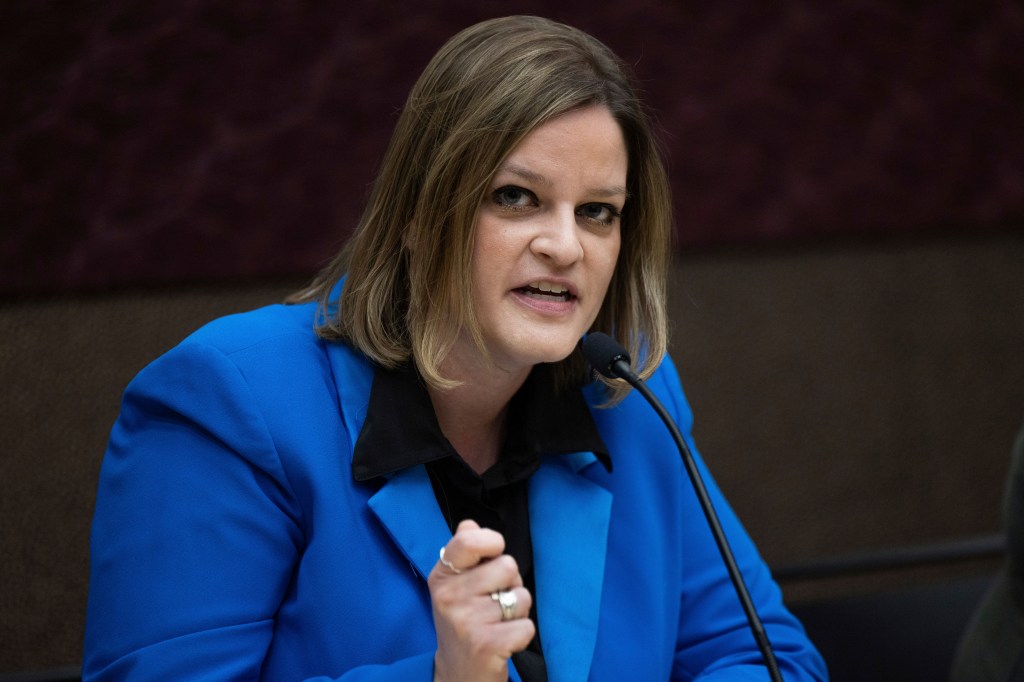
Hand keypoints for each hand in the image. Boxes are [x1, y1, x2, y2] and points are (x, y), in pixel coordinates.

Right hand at [429, 519, 534, 681]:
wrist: (458, 676)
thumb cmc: (464, 624)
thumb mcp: (455, 587)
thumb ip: (464, 553)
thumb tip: (470, 525)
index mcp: (442, 577)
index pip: (468, 540)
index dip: (492, 542)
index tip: (494, 553)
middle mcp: (449, 597)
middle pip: (508, 566)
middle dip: (511, 583)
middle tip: (494, 602)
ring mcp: (466, 621)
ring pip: (521, 596)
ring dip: (518, 611)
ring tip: (498, 623)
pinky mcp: (486, 645)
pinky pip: (527, 625)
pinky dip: (522, 634)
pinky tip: (504, 642)